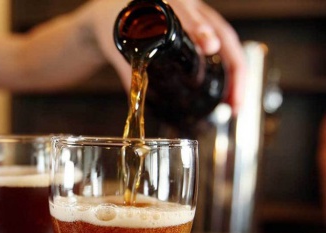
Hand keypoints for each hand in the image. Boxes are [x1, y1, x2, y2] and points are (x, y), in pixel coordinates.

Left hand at [89, 0, 245, 114]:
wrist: (116, 11)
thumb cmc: (118, 22)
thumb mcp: (117, 41)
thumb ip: (127, 68)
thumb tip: (136, 99)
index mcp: (167, 3)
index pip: (187, 14)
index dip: (199, 29)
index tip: (209, 46)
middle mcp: (189, 5)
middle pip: (221, 31)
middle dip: (233, 66)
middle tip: (233, 100)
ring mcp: (199, 14)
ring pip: (227, 40)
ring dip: (236, 72)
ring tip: (235, 103)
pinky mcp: (202, 25)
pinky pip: (223, 44)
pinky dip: (229, 68)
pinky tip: (231, 91)